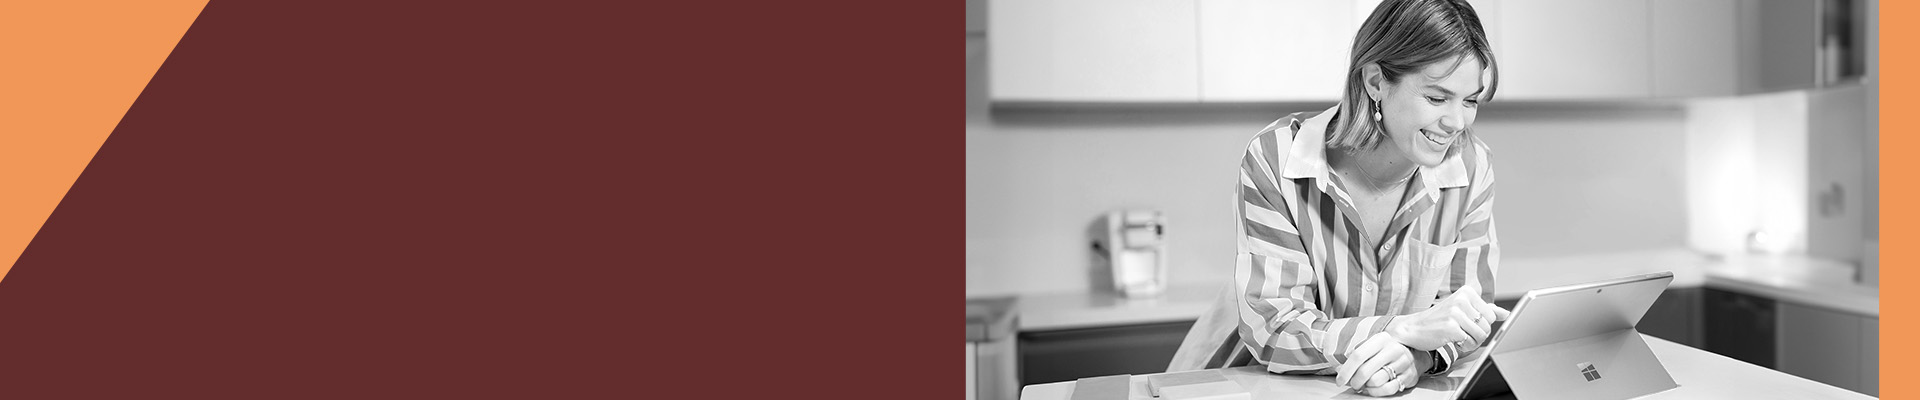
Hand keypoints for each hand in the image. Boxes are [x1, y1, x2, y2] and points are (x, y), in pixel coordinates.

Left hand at [1334, 332, 1417, 392]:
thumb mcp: (1373, 345)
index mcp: (1381, 339)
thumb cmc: (1387, 350)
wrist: (1415, 352)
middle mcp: (1393, 349)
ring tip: (1365, 385)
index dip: (1346, 370)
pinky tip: (1373, 389)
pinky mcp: (1409, 376)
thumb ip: (1358, 355)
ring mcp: (1403, 363)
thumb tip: (1339, 370)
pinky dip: (1376, 392)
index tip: (1340, 381)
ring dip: (1366, 387)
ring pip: (1376, 381)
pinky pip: (1388, 389)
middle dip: (1355, 382)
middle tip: (1354, 384)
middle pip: (1366, 371)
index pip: (1358, 355)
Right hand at [1386, 288, 1510, 351]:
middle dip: (1477, 335)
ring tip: (1458, 338)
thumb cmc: (1437, 320)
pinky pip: (1470, 342)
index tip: (1467, 324)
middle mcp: (1461, 300)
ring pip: (1481, 335)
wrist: (1412, 328)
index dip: (1482, 325)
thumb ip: (1485, 310)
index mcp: (1466, 292)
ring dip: (1471, 342)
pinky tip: (1452, 342)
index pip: (1491, 315)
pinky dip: (1464, 347)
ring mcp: (1455, 313)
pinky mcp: (1451, 327)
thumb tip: (1506, 314)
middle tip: (1462, 333)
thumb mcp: (1461, 310)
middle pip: (1488, 325)